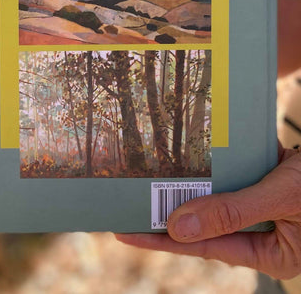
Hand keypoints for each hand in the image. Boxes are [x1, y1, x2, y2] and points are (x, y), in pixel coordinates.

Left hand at [115, 143, 300, 278]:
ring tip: (146, 179)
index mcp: (272, 252)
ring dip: (188, 186)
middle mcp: (265, 232)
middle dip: (167, 213)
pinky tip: (188, 155)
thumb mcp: (284, 199)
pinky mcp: (266, 182)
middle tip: (124, 204)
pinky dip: (213, 165)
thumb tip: (177, 228)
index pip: (204, 246)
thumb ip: (232, 212)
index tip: (123, 233)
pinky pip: (232, 176)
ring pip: (217, 197)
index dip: (162, 240)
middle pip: (206, 222)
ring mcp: (265, 206)